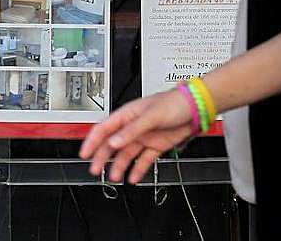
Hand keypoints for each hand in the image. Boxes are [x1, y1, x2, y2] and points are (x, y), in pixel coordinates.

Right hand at [79, 88, 195, 182]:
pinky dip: (138, 170)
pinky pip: (143, 160)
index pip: (104, 128)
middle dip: (102, 157)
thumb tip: (114, 141)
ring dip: (119, 166)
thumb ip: (132, 130)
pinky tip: (133, 178)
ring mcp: (144, 137)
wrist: (196, 108)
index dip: (92, 141)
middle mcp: (133, 127)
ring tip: (114, 177)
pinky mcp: (155, 146)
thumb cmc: (175, 103)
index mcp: (128, 115)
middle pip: (112, 144)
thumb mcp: (151, 115)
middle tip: (95, 170)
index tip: (85, 153)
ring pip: (126, 154)